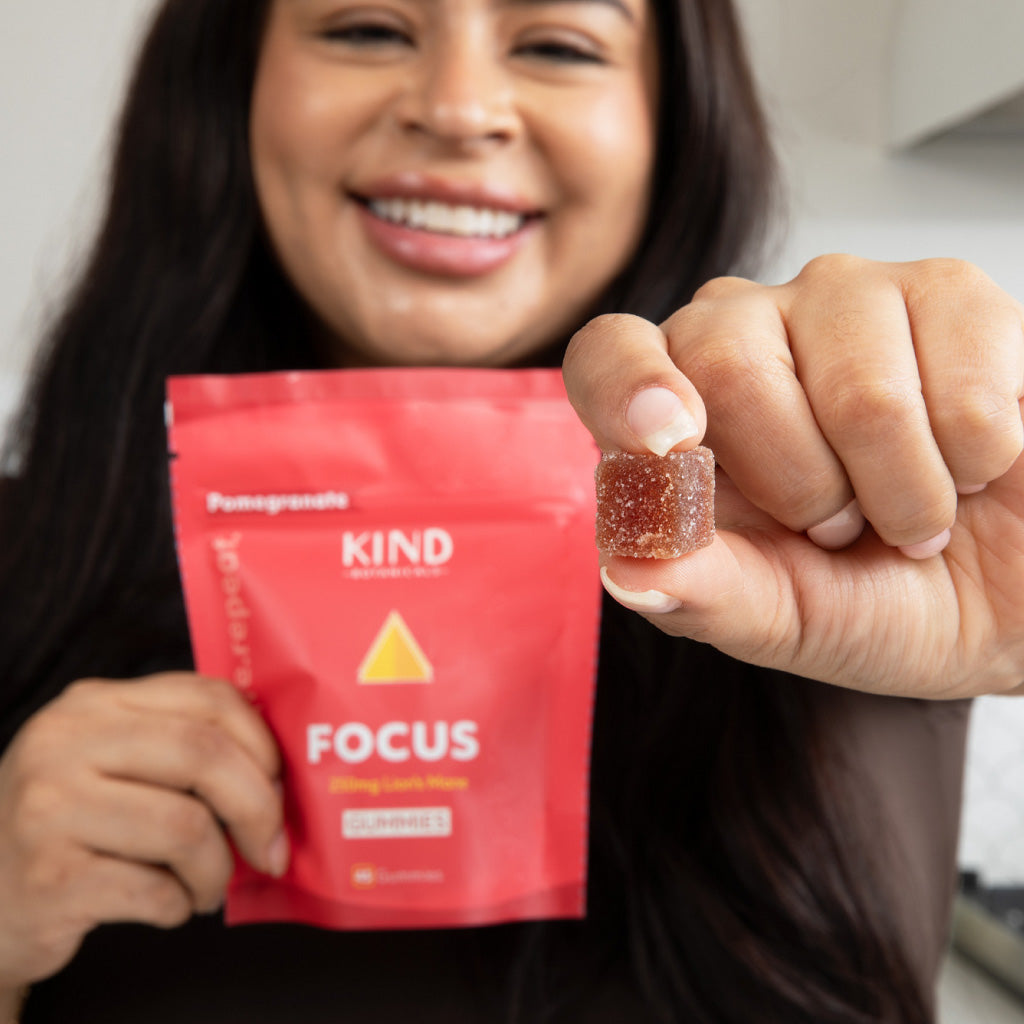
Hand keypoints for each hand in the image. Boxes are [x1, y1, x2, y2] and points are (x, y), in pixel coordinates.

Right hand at [0, 673, 286, 989]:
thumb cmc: (67, 826)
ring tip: (206, 887)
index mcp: (94, 704)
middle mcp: (65, 743)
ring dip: (216, 870)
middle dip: (258, 808)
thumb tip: (277, 773)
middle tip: (270, 849)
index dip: (262, 744)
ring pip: (186, 827)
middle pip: (204, 755)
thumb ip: (178, 745)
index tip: (278, 785)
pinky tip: (169, 907)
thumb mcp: (108, 760)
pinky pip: (154, 890)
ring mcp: (49, 808)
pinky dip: (179, 906)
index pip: (208, 698)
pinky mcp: (48, 877)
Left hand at [565, 255, 1023, 698]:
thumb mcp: (781, 618)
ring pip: (859, 392)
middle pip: (728, 365)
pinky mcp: (949, 293)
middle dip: (804, 488)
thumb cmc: (877, 598)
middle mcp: (745, 332)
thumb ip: (705, 594)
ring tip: (909, 508)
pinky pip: (963, 387)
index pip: (610, 355)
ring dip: (900, 493)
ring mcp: (844, 299)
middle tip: (839, 526)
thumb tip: (630, 570)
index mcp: (674, 408)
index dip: (628, 390)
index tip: (672, 446)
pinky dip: (974, 464)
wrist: (1005, 597)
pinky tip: (968, 465)